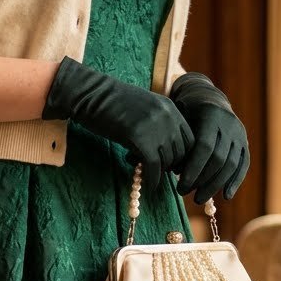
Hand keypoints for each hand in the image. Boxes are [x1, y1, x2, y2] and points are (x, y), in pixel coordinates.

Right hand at [42, 56, 194, 190]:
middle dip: (171, 166)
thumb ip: (159, 123)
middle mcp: (167, 116)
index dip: (183, 156)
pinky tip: (149, 186)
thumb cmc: (113, 103)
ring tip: (145, 171)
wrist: (91, 94)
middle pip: (181, 152)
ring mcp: (155, 126)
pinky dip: (153, 180)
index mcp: (170, 107)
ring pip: (168, 161)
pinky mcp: (140, 138)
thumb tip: (166, 150)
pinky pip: (154, 166)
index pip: (190, 139)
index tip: (172, 165)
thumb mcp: (144, 108)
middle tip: (158, 171)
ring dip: (158, 172)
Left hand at [168, 72, 249, 202]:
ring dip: (215, 185)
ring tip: (198, 199)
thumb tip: (151, 163)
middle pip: (218, 158)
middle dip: (201, 180)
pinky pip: (243, 165)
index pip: (204, 147)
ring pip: (231, 165)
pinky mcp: (245, 143)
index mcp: (211, 115)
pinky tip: (225, 196)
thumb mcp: (176, 117)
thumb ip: (170, 139)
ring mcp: (240, 134)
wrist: (209, 99)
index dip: (192, 169)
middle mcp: (229, 124)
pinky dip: (235, 181)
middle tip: (185, 193)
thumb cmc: (185, 112)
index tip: (179, 185)